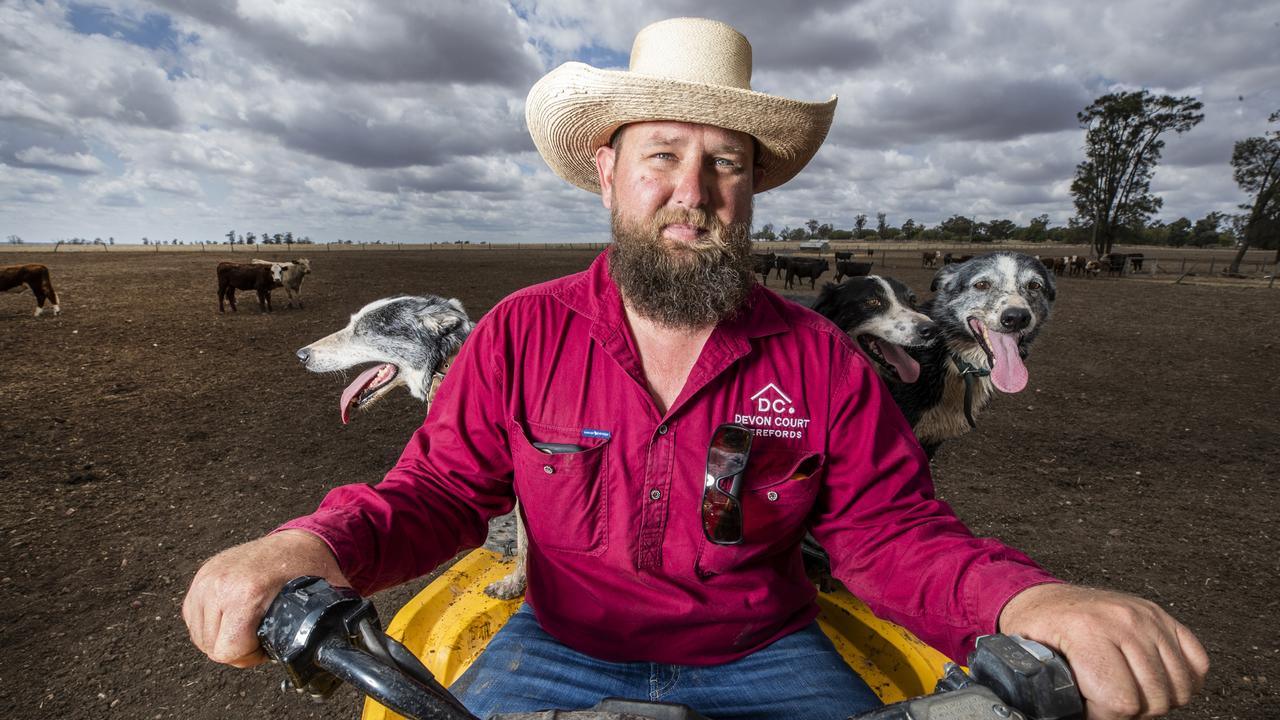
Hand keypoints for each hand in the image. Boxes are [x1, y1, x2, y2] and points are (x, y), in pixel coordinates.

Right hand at [182, 530, 349, 667]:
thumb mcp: (323, 602)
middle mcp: (221, 584)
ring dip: (223, 635)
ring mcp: (208, 579)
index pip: (228, 650)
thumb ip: (331, 628)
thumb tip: (348, 649)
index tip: (267, 645)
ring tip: (249, 624)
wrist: (298, 541)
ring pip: (201, 634)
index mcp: (246, 593)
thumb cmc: (310, 571)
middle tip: (261, 634)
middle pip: (213, 646)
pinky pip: (193, 616)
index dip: (250, 656)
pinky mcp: (201, 576)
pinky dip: (210, 623)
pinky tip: (234, 617)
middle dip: (238, 647)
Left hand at [998, 583, 1208, 718]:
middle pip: (1155, 697)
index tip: (1093, 709)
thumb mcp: (1036, 662)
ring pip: (1180, 685)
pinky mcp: (1163, 617)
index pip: (1122, 699)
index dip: (1107, 716)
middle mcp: (1123, 621)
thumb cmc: (1040, 630)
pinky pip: (1198, 662)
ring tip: (1130, 691)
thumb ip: (1056, 694)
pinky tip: (1155, 680)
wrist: (1046, 600)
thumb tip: (1069, 715)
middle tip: (1110, 702)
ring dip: (1157, 698)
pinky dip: (1183, 680)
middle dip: (1132, 710)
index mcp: (1088, 632)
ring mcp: (1148, 618)